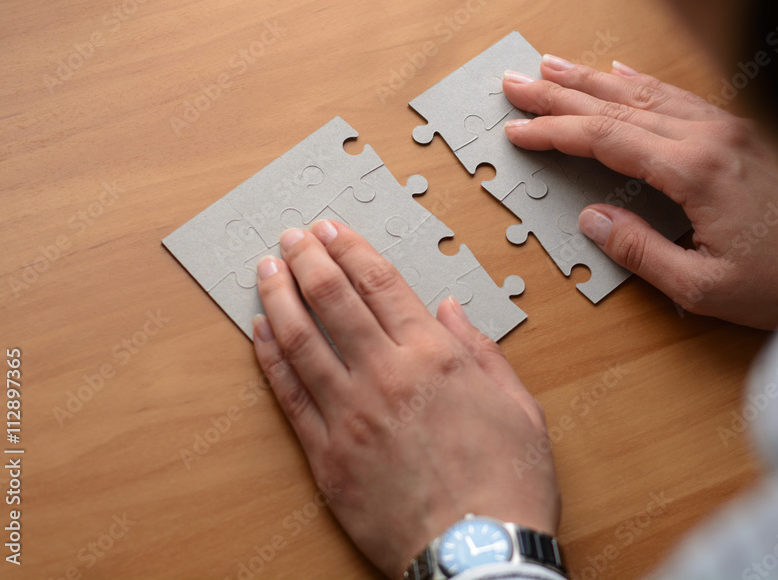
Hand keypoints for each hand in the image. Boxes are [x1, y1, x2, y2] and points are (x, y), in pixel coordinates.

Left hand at [251, 222, 559, 577]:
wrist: (479, 556)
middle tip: (292, 235)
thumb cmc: (508, 484)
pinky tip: (259, 332)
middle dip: (308, 260)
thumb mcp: (519, 407)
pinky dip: (270, 359)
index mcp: (435, 358)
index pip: (380, 285)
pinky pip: (289, 397)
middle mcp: (386, 376)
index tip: (331, 229)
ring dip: (279, 297)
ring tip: (265, 268)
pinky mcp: (327, 457)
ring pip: (301, 341)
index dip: (351, 250)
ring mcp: (350, 416)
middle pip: (333, 301)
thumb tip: (449, 308)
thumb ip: (481, 352)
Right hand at [502, 56, 777, 329]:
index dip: (555, 133)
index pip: (607, 140)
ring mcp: (729, 129)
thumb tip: (592, 220)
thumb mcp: (702, 287)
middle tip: (516, 83)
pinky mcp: (743, 133)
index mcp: (694, 172)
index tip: (517, 130)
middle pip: (618, 105)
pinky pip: (681, 97)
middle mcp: (709, 138)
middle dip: (560, 95)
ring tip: (553, 67)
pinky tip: (622, 71)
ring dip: (594, 79)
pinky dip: (644, 83)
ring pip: (646, 93)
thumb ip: (641, 252)